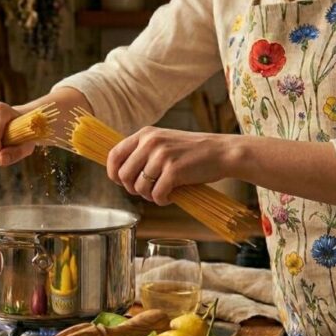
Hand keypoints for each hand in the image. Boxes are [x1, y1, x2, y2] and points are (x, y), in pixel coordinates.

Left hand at [106, 127, 232, 205]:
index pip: (114, 155)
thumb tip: (120, 173)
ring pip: (139, 187)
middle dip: (133, 189)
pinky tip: (171, 196)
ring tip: (163, 192)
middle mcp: (150, 142)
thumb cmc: (192, 152)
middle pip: (123, 175)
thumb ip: (142, 152)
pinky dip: (162, 200)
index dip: (113, 173)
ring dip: (149, 196)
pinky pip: (156, 194)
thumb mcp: (163, 142)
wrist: (222, 152)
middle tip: (149, 190)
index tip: (122, 183)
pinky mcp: (174, 170)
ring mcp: (162, 156)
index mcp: (145, 134)